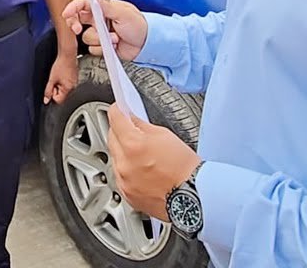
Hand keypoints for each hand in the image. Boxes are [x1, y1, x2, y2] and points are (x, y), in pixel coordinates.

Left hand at [44, 54, 77, 104]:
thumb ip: (48, 91)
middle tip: (55, 80)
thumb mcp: (51, 79)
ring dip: (59, 84)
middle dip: (56, 89)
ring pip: (64, 89)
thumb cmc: (61, 65)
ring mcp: (75, 83)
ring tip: (59, 76)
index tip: (51, 87)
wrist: (68, 55)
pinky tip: (62, 74)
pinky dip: (63, 81)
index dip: (52, 94)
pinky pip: (67, 84)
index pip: (58, 100)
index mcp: (68, 89)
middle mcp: (73, 87)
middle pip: (62, 95)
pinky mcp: (75, 78)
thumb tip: (46, 100)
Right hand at [62, 0, 148, 60]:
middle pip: (78, 19)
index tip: (66, 14)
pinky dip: (102, 48)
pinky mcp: (102, 45)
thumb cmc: (139, 25)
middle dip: (75, 24)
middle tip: (77, 29)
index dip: (73, 7)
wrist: (146, 45)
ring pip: (86, 36)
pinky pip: (93, 48)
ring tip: (114, 38)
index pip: (84, 3)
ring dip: (99, 39)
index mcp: (104, 7)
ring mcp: (100, 33)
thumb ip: (107, 6)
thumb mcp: (124, 13)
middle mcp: (99, 19)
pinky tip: (113, 45)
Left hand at [106, 104, 200, 221]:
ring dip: (123, 152)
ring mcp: (124, 181)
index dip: (118, 110)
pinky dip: (127, 170)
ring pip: (115, 158)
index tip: (120, 109)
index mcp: (133, 145)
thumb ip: (142, 124)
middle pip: (111, 138)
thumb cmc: (185, 168)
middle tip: (133, 130)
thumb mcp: (165, 135)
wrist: (194, 197)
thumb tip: (130, 118)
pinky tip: (143, 170)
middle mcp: (124, 164)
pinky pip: (120, 176)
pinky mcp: (127, 194)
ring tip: (143, 155)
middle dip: (120, 131)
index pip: (115, 118)